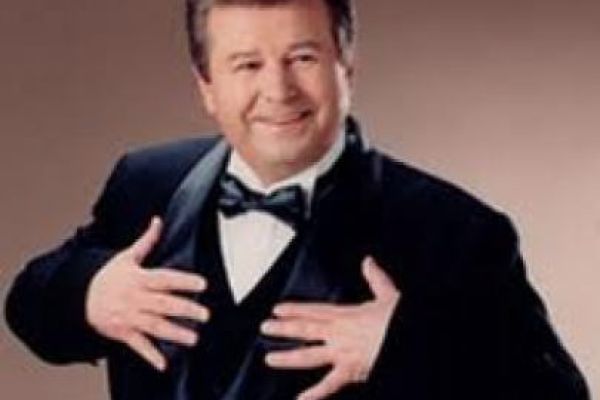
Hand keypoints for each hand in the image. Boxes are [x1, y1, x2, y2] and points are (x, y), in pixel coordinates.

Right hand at [86, 216, 208, 370]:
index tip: (202, 284)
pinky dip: (150, 355)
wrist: (79, 297)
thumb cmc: (108, 276)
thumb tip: (158, 220)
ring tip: (193, 338)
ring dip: (174, 333)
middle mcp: (135, 298)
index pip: (165, 279)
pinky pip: (138, 345)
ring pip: (154, 326)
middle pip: (163, 304)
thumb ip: (147, 241)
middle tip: (204, 314)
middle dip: (184, 310)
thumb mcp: (127, 257)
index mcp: (139, 278)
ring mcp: (129, 317)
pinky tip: (164, 363)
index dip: (183, 281)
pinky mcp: (123, 332)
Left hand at [261, 256, 399, 399]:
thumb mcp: (388, 294)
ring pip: (309, 355)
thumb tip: (368, 261)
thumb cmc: (400, 319)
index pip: (314, 310)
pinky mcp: (350, 370)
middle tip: (265, 328)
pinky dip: (315, 394)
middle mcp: (339, 333)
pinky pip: (330, 384)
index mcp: (346, 315)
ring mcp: (342, 353)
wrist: (409, 337)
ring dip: (289, 358)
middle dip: (284, 329)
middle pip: (305, 329)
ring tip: (270, 359)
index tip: (278, 309)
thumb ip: (375, 278)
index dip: (295, 309)